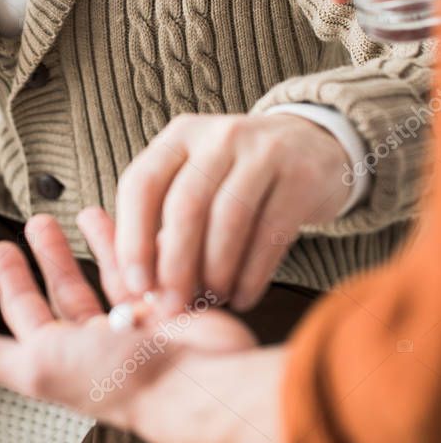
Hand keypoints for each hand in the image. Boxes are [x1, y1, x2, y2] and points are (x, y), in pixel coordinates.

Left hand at [0, 211, 287, 442]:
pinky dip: (135, 243)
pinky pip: (146, 269)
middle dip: (48, 255)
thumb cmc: (119, 380)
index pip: (26, 312)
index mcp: (62, 356)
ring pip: (106, 275)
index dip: (10, 280)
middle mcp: (97, 341)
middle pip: (65, 289)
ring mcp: (135, 324)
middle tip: (36, 222)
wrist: (197, 382)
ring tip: (83, 210)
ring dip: (92, 242)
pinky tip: (130, 221)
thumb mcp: (36, 362)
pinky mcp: (169, 305)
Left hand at [113, 112, 348, 311]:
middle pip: (185, 205)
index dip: (133, 239)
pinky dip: (252, 274)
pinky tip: (242, 296)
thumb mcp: (195, 177)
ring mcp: (261, 151)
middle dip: (175, 265)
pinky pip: (270, 233)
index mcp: (180, 135)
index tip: (135, 286)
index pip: (141, 184)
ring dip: (216, 272)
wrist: (309, 145)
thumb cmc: (235, 175)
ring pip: (228, 220)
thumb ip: (162, 221)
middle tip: (173, 307)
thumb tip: (139, 287)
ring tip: (212, 300)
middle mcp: (218, 136)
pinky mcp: (299, 176)